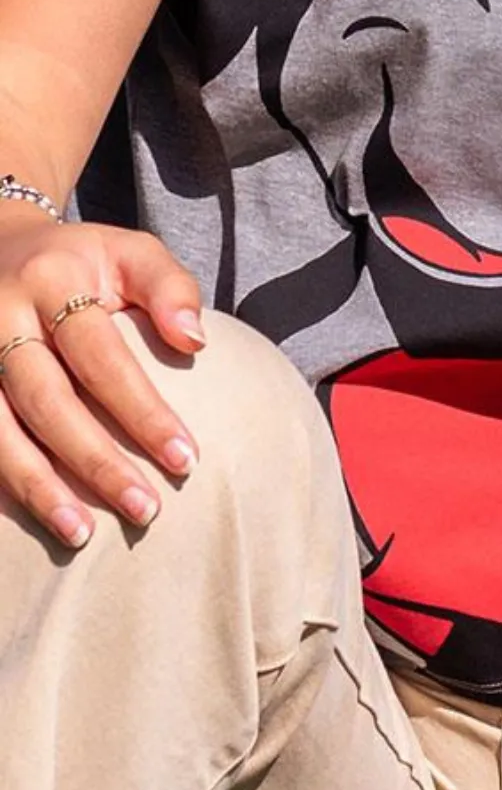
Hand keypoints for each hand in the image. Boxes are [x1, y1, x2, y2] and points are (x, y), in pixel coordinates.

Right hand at [0, 216, 205, 547]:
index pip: (100, 356)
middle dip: (96, 460)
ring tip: (81, 536)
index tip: (187, 460)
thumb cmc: (85, 263)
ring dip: (37, 485)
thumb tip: (194, 341)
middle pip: (46, 399)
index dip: (142, 411)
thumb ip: (169, 288)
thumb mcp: (130, 253)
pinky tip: (38, 516)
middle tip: (146, 510)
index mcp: (50, 282)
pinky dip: (3, 478)